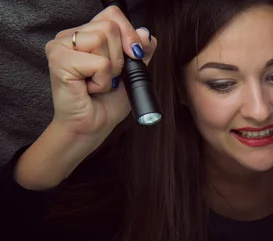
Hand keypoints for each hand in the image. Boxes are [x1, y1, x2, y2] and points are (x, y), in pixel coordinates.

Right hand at [15, 6, 156, 189]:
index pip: (112, 13)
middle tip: (108, 76)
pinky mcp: (58, 59)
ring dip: (111, 69)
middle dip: (120, 57)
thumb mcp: (133, 72)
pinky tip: (89, 89)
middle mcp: (71, 35)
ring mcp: (60, 45)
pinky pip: (99, 62)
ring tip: (98, 82)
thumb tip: (145, 34)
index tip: (133, 55)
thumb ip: (141, 51)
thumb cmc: (107, 101)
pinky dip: (102, 80)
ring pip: (104, 39)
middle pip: (111, 26)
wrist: (93, 126)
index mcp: (87, 34)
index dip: (129, 33)